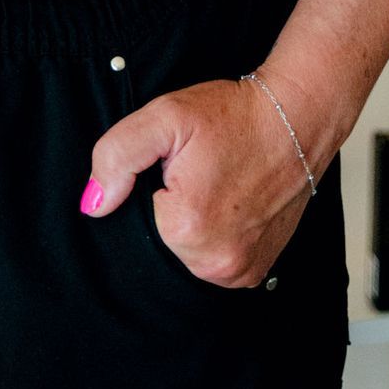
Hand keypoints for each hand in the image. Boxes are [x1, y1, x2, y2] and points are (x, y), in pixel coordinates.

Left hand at [80, 73, 319, 286]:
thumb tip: (93, 205)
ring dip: (194, 225)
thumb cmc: (233, 116)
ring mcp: (239, 272)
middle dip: (171, 208)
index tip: (176, 168)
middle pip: (162, 241)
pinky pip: (214, 262)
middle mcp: (214, 263)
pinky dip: (215, 237)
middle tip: (197, 173)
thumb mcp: (166, 117)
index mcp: (186, 228)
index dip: (151, 189)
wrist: (295, 119)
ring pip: (187, 254)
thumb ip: (118, 157)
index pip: (137, 220)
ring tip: (217, 186)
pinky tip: (230, 204)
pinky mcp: (256, 272)